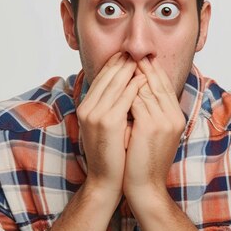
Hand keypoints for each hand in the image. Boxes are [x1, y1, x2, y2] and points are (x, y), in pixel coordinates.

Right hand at [75, 52, 145, 199]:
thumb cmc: (111, 154)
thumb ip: (111, 106)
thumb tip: (124, 87)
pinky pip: (124, 98)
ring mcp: (96, 114)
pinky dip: (134, 86)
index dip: (114, 64)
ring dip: (129, 69)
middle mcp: (87, 108)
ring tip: (142, 58)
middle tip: (136, 50)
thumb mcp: (108, 126)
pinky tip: (144, 78)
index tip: (127, 54)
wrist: (106, 180)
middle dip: (122, 62)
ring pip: (115, 83)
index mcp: (86, 107)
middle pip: (107, 76)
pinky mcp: (108, 122)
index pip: (101, 78)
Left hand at [123, 56, 185, 200]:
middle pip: (158, 82)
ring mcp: (163, 120)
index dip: (153, 70)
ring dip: (134, 73)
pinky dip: (127, 89)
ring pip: (146, 88)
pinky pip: (137, 99)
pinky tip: (118, 80)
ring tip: (124, 60)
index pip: (165, 86)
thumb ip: (151, 114)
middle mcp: (173, 116)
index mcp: (176, 118)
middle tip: (132, 52)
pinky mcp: (150, 125)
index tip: (142, 58)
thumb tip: (139, 93)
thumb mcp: (154, 134)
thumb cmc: (145, 162)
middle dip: (144, 66)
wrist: (146, 188)